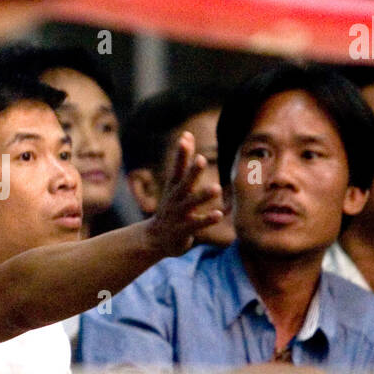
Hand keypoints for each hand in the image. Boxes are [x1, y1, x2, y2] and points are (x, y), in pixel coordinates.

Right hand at [145, 131, 222, 256]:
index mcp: (174, 187)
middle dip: (192, 173)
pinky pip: (196, 225)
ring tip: (216, 188)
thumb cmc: (171, 207)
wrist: (154, 239)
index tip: (185, 137)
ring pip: (190, 204)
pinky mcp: (183, 230)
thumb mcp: (175, 183)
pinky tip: (219, 214)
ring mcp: (178, 215)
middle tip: (201, 160)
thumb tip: (187, 134)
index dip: (181, 153)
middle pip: (183, 184)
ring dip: (202, 196)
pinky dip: (207, 220)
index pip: (177, 167)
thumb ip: (183, 161)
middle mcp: (175, 199)